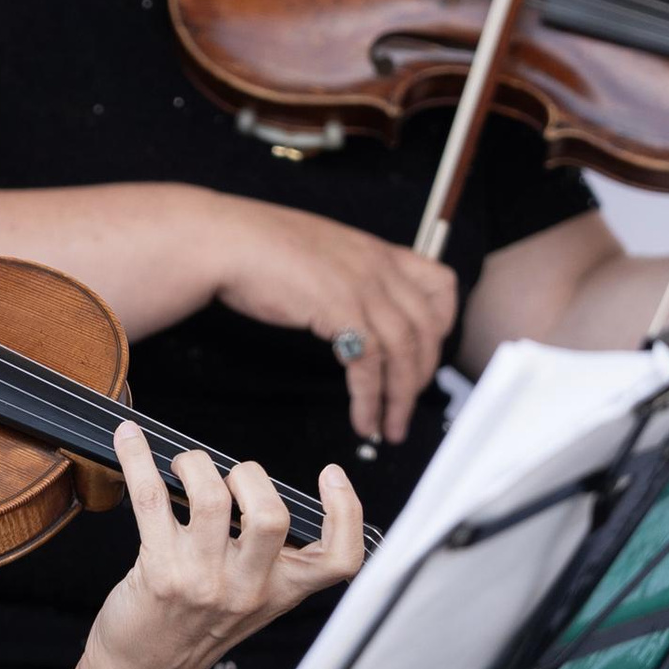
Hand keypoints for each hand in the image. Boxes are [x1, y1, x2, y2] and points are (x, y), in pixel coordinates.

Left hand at [79, 420, 364, 668]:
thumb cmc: (190, 630)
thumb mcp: (246, 602)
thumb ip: (262, 558)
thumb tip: (249, 487)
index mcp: (279, 592)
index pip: (339, 560)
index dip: (346, 512)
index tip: (331, 475)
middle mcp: (247, 588)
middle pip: (272, 516)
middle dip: (250, 475)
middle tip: (228, 478)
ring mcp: (203, 581)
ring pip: (211, 498)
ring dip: (194, 464)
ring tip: (184, 467)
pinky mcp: (159, 573)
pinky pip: (150, 498)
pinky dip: (137, 460)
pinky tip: (129, 441)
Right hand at [205, 195, 457, 443]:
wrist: (224, 240)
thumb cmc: (257, 246)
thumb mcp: (321, 254)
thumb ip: (347, 277)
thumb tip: (354, 312)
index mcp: (376, 251)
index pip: (441, 284)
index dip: (443, 325)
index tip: (428, 353)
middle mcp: (377, 267)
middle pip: (427, 329)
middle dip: (422, 376)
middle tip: (407, 406)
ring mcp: (361, 286)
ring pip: (404, 352)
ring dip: (400, 398)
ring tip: (389, 427)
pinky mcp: (339, 309)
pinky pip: (369, 365)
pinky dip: (370, 399)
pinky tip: (364, 418)